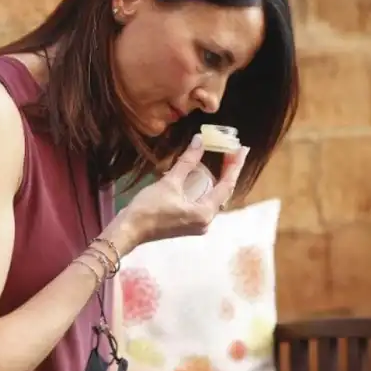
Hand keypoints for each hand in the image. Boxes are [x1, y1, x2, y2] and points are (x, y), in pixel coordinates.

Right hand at [102, 134, 248, 248]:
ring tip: (220, 158)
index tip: (242, 149)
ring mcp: (196, 224)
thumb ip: (187, 162)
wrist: (128, 230)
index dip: (235, 166)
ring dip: (214, 178)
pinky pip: (201, 201)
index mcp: (205, 213)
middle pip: (222, 192)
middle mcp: (205, 221)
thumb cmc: (148, 209)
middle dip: (227, 170)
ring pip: (211, 196)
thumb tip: (200, 141)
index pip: (227, 186)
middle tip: (232, 150)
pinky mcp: (187, 223)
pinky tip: (200, 174)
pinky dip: (203, 186)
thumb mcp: (170, 182)